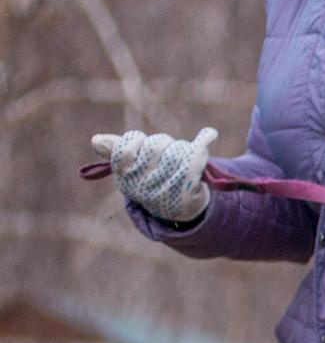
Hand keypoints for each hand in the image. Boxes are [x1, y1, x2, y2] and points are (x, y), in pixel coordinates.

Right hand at [91, 127, 216, 223]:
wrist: (180, 208)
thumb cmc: (154, 179)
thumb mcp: (132, 166)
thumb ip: (116, 151)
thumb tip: (96, 141)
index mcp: (125, 177)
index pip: (125, 149)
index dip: (136, 139)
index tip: (142, 141)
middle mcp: (143, 187)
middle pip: (155, 147)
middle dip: (164, 143)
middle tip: (169, 150)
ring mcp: (166, 192)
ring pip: (177, 152)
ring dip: (183, 148)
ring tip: (185, 155)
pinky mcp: (189, 194)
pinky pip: (196, 161)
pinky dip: (204, 143)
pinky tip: (209, 134)